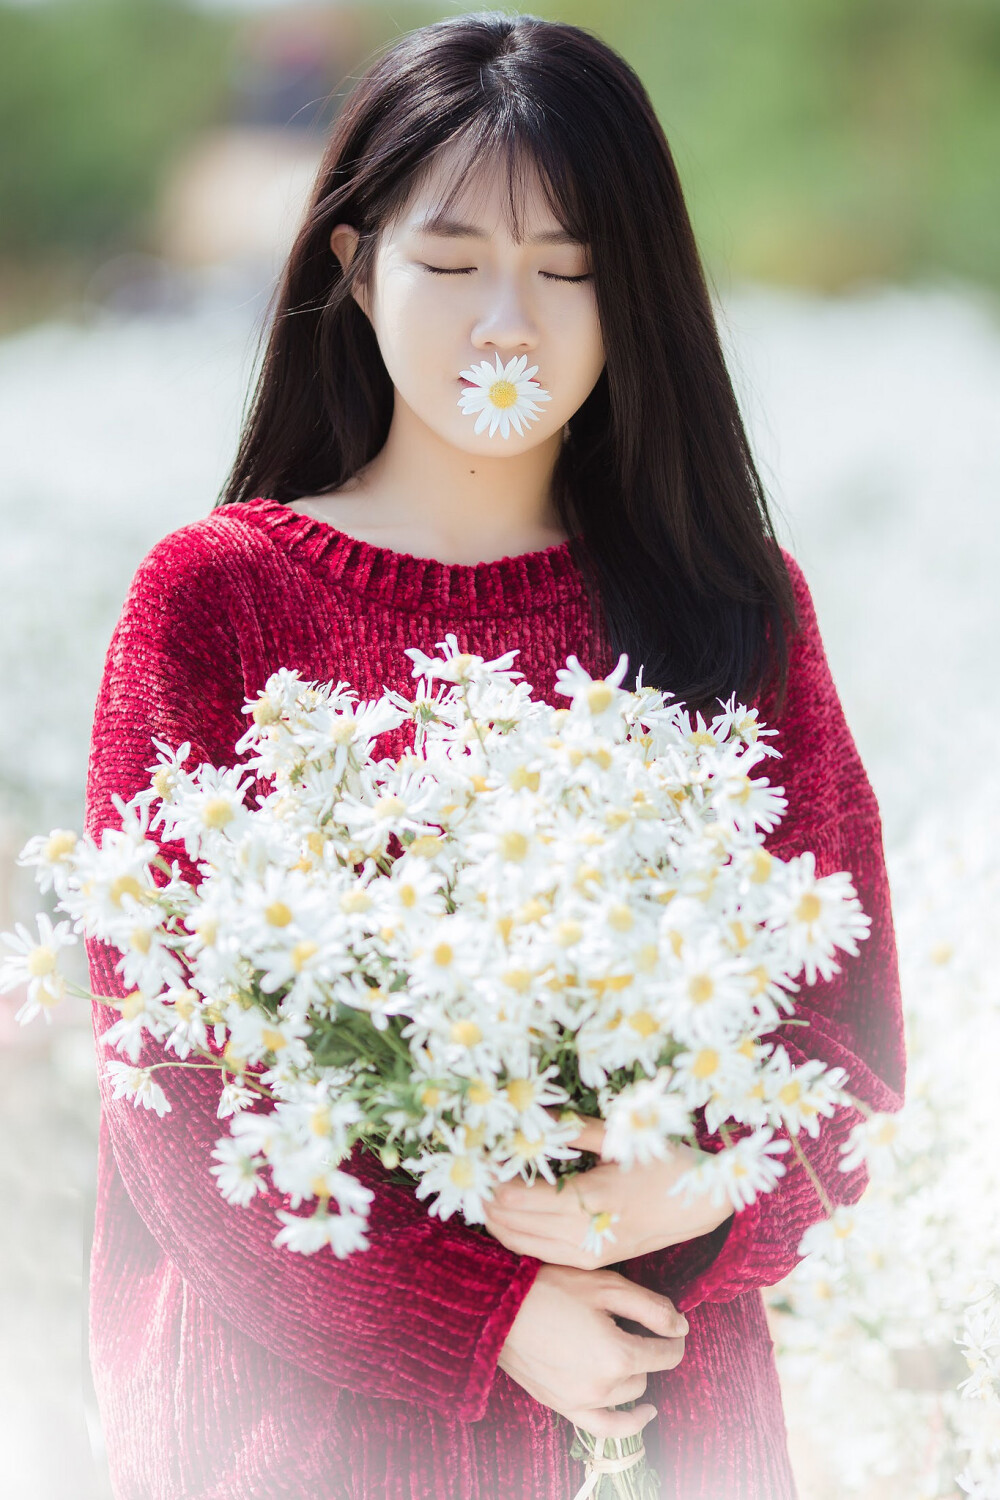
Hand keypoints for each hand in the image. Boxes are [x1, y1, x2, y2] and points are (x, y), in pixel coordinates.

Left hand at [483, 1112, 732, 1267]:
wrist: (700, 1206)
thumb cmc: (662, 1164)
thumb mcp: (620, 1139)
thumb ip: (574, 1130)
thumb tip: (534, 1116)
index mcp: (590, 1200)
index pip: (518, 1197)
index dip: (490, 1179)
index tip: (474, 1157)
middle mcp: (583, 1234)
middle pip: (511, 1223)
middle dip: (485, 1199)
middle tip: (470, 1173)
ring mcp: (586, 1253)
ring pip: (520, 1242)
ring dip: (495, 1220)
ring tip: (480, 1192)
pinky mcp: (590, 1262)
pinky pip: (538, 1252)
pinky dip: (515, 1235)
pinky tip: (505, 1215)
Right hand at [497, 1262, 687, 1438]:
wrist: (499, 1308)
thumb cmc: (551, 1288)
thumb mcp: (606, 1286)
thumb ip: (650, 1307)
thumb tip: (681, 1327)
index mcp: (618, 1354)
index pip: (666, 1354)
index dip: (674, 1337)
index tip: (672, 1326)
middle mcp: (604, 1386)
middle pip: (646, 1372)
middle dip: (647, 1350)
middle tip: (631, 1323)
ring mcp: (583, 1401)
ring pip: (629, 1394)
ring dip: (632, 1374)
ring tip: (621, 1349)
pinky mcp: (564, 1406)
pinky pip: (606, 1428)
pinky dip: (628, 1423)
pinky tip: (644, 1413)